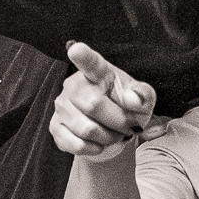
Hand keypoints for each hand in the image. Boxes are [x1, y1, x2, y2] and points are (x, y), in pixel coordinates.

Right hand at [48, 41, 154, 162]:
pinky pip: (76, 144)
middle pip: (94, 105)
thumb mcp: (143, 99)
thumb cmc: (127, 109)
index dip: (82, 56)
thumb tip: (133, 100)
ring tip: (115, 134)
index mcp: (98, 72)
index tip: (76, 49)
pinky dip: (94, 149)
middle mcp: (75, 84)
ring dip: (108, 137)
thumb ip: (142, 95)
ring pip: (87, 129)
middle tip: (128, 126)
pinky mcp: (56, 126)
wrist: (113, 132)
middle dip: (118, 121)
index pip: (90, 62)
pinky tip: (99, 143)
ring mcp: (62, 105)